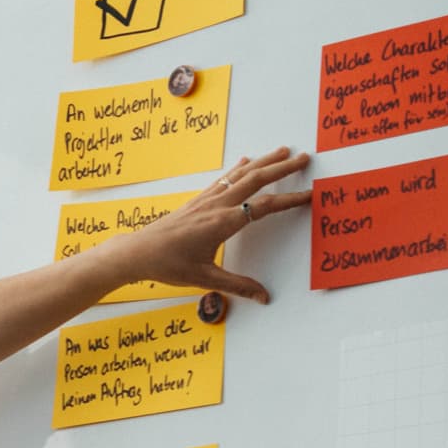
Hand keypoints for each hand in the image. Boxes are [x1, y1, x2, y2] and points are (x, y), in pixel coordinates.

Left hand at [105, 147, 310, 302]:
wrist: (138, 251)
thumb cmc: (168, 265)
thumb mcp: (205, 279)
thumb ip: (237, 286)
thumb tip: (264, 296)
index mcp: (222, 223)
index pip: (263, 207)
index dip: (288, 200)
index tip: (309, 195)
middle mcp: (216, 205)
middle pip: (256, 180)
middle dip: (282, 168)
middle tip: (304, 158)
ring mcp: (206, 200)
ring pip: (241, 174)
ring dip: (264, 162)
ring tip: (283, 151)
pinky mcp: (198, 200)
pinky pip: (224, 179)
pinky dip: (239, 169)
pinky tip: (245, 161)